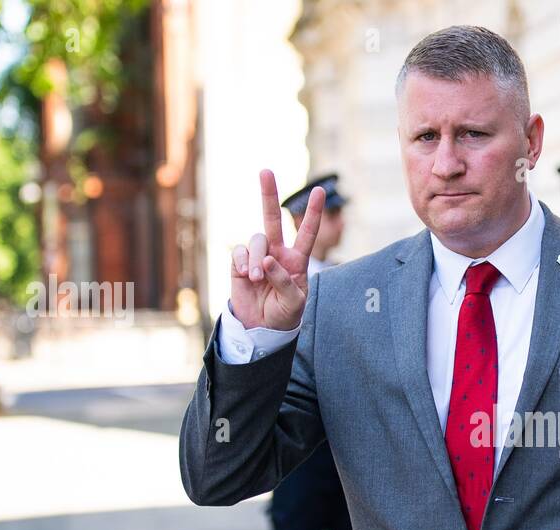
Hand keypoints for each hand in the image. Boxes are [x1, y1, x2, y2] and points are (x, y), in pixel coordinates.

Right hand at [230, 170, 325, 330]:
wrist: (261, 327)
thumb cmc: (284, 315)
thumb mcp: (294, 302)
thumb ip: (285, 281)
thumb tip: (268, 260)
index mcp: (297, 260)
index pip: (307, 233)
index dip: (313, 213)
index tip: (320, 191)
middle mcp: (277, 253)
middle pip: (272, 218)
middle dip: (269, 194)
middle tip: (266, 171)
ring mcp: (258, 256)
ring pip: (257, 240)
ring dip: (257, 257)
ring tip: (257, 278)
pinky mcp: (240, 263)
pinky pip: (240, 252)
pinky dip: (244, 262)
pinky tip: (247, 276)